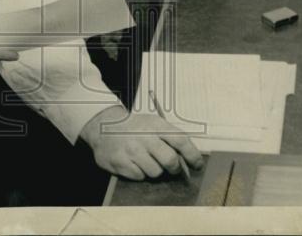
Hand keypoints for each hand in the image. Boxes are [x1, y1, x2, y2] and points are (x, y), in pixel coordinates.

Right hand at [79, 105, 203, 180]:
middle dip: (175, 168)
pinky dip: (140, 172)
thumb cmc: (133, 127)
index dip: (193, 155)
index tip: (198, 165)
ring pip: (155, 172)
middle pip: (170, 161)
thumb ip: (169, 139)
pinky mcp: (120, 162)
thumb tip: (188, 161)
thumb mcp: (152, 124)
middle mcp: (143, 136)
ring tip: (146, 160)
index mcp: (155, 124)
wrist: (103, 126)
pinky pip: (140, 176)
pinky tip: (133, 162)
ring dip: (155, 170)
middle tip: (172, 168)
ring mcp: (131, 150)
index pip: (180, 140)